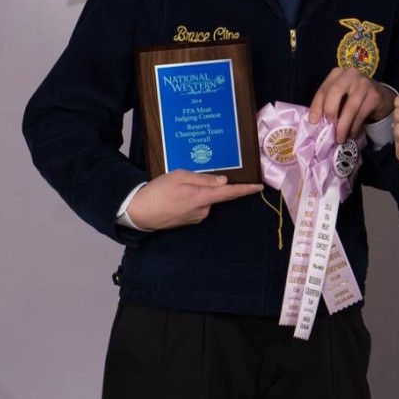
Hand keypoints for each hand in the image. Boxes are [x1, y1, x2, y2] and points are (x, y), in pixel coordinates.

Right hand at [126, 170, 263, 230]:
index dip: (246, 190)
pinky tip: (175, 199)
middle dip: (208, 187)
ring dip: (197, 193)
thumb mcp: (180, 177)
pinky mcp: (189, 222)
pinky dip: (190, 201)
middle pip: (216, 195)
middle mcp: (203, 210)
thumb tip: (223, 181)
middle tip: (186, 181)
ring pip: (205, 200)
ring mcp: (196, 218)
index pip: (230, 193)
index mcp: (202, 197)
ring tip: (175, 190)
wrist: (138, 212)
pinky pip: (196, 207)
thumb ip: (203, 179)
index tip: (260, 187)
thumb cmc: (157, 191)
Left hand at [310, 66, 395, 142]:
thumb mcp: (340, 95)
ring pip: (350, 107)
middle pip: (335, 92)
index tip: (313, 122)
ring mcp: (365, 83)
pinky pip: (361, 114)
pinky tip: (351, 134)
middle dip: (330, 112)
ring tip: (339, 138)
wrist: (380, 97)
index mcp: (337, 74)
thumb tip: (317, 123)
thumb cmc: (354, 97)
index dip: (317, 106)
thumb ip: (329, 103)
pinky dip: (354, 127)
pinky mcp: (375, 95)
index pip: (324, 90)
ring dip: (343, 125)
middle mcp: (351, 74)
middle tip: (328, 128)